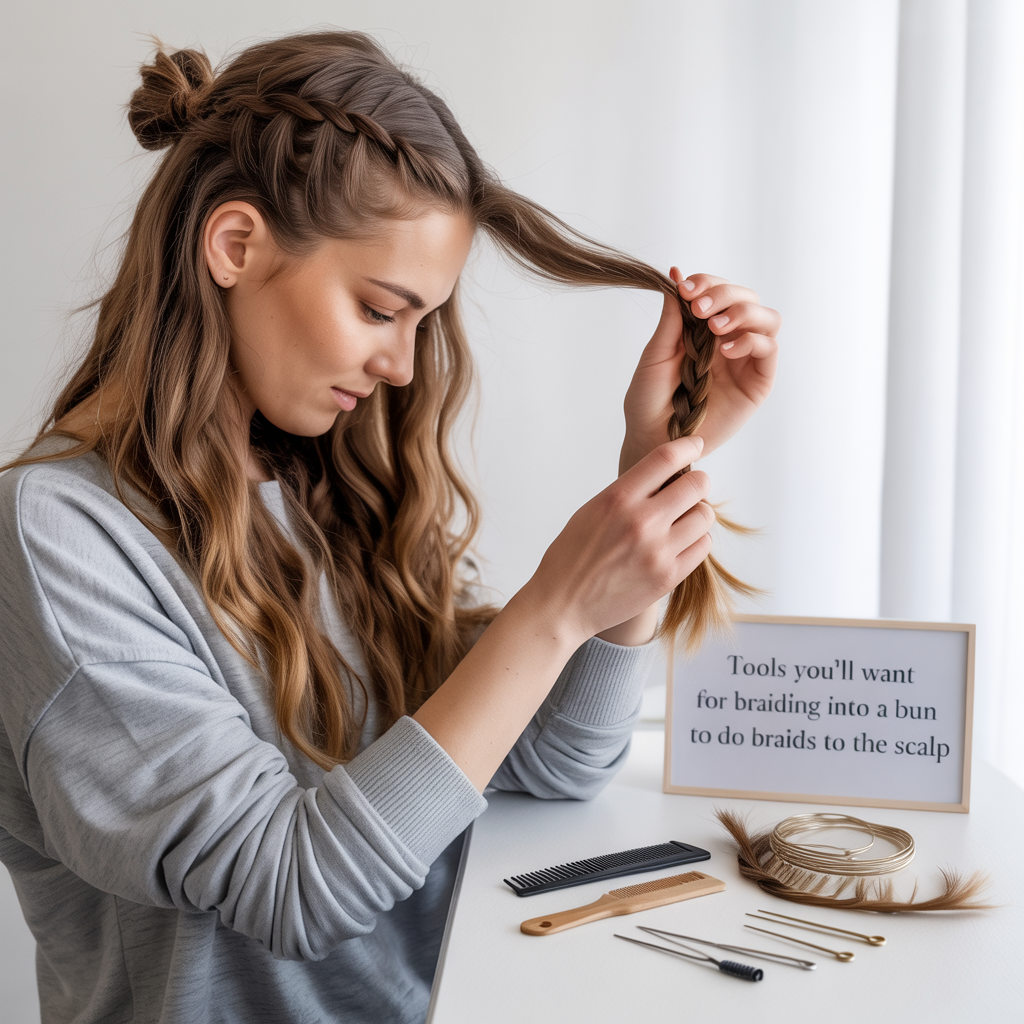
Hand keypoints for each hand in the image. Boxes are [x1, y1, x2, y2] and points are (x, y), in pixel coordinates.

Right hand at [523, 436, 713, 641]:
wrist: (562, 605)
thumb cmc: (571, 557)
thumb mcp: (591, 511)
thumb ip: (628, 493)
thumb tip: (665, 477)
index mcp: (618, 499)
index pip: (666, 458)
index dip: (688, 446)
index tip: (695, 445)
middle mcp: (641, 522)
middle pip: (697, 485)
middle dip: (697, 483)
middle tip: (689, 490)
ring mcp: (658, 551)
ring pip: (705, 516)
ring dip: (697, 513)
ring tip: (681, 521)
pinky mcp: (668, 577)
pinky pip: (702, 546)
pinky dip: (695, 540)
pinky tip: (678, 544)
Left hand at [619, 270, 779, 472]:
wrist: (653, 439)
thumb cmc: (648, 401)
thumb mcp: (656, 354)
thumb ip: (672, 318)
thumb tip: (676, 274)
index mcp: (703, 330)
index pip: (719, 292)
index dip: (707, 283)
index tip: (686, 288)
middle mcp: (728, 340)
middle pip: (747, 298)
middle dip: (725, 294)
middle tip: (699, 307)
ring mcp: (745, 360)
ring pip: (766, 318)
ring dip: (743, 312)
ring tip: (715, 328)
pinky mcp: (758, 382)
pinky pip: (769, 350)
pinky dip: (751, 341)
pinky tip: (726, 351)